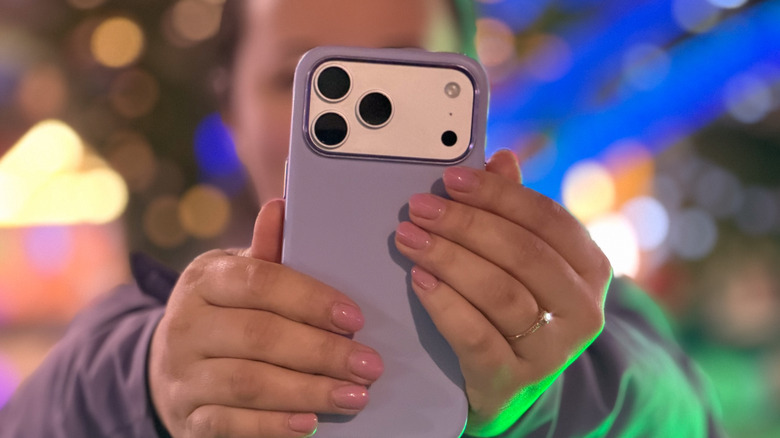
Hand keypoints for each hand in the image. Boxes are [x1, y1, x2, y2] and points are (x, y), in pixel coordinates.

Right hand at [148, 199, 383, 437]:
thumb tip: (283, 205)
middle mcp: (186, 325)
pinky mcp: (187, 417)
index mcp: (204, 280)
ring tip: (354, 395)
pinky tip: (310, 424)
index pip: (258, 283)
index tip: (355, 318)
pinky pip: (229, 425)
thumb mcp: (237, 276)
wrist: (169, 365)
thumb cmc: (224, 311)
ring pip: (248, 384)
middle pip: (258, 336)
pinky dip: (272, 426)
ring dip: (308, 391)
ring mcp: (181, 375)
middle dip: (321, 352)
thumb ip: (267, 251)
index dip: (309, 299)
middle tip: (370, 365)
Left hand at [394, 150, 609, 435]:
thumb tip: (501, 159)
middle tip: (421, 207)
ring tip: (410, 238)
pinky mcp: (513, 380)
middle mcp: (582, 309)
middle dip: (465, 224)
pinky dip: (444, 303)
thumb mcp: (521, 261)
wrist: (509, 383)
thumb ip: (512, 212)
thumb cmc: (515, 309)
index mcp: (589, 267)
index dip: (496, 195)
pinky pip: (475, 335)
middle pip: (522, 253)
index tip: (452, 179)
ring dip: (448, 258)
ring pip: (499, 292)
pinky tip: (420, 279)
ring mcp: (551, 350)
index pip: (546, 219)